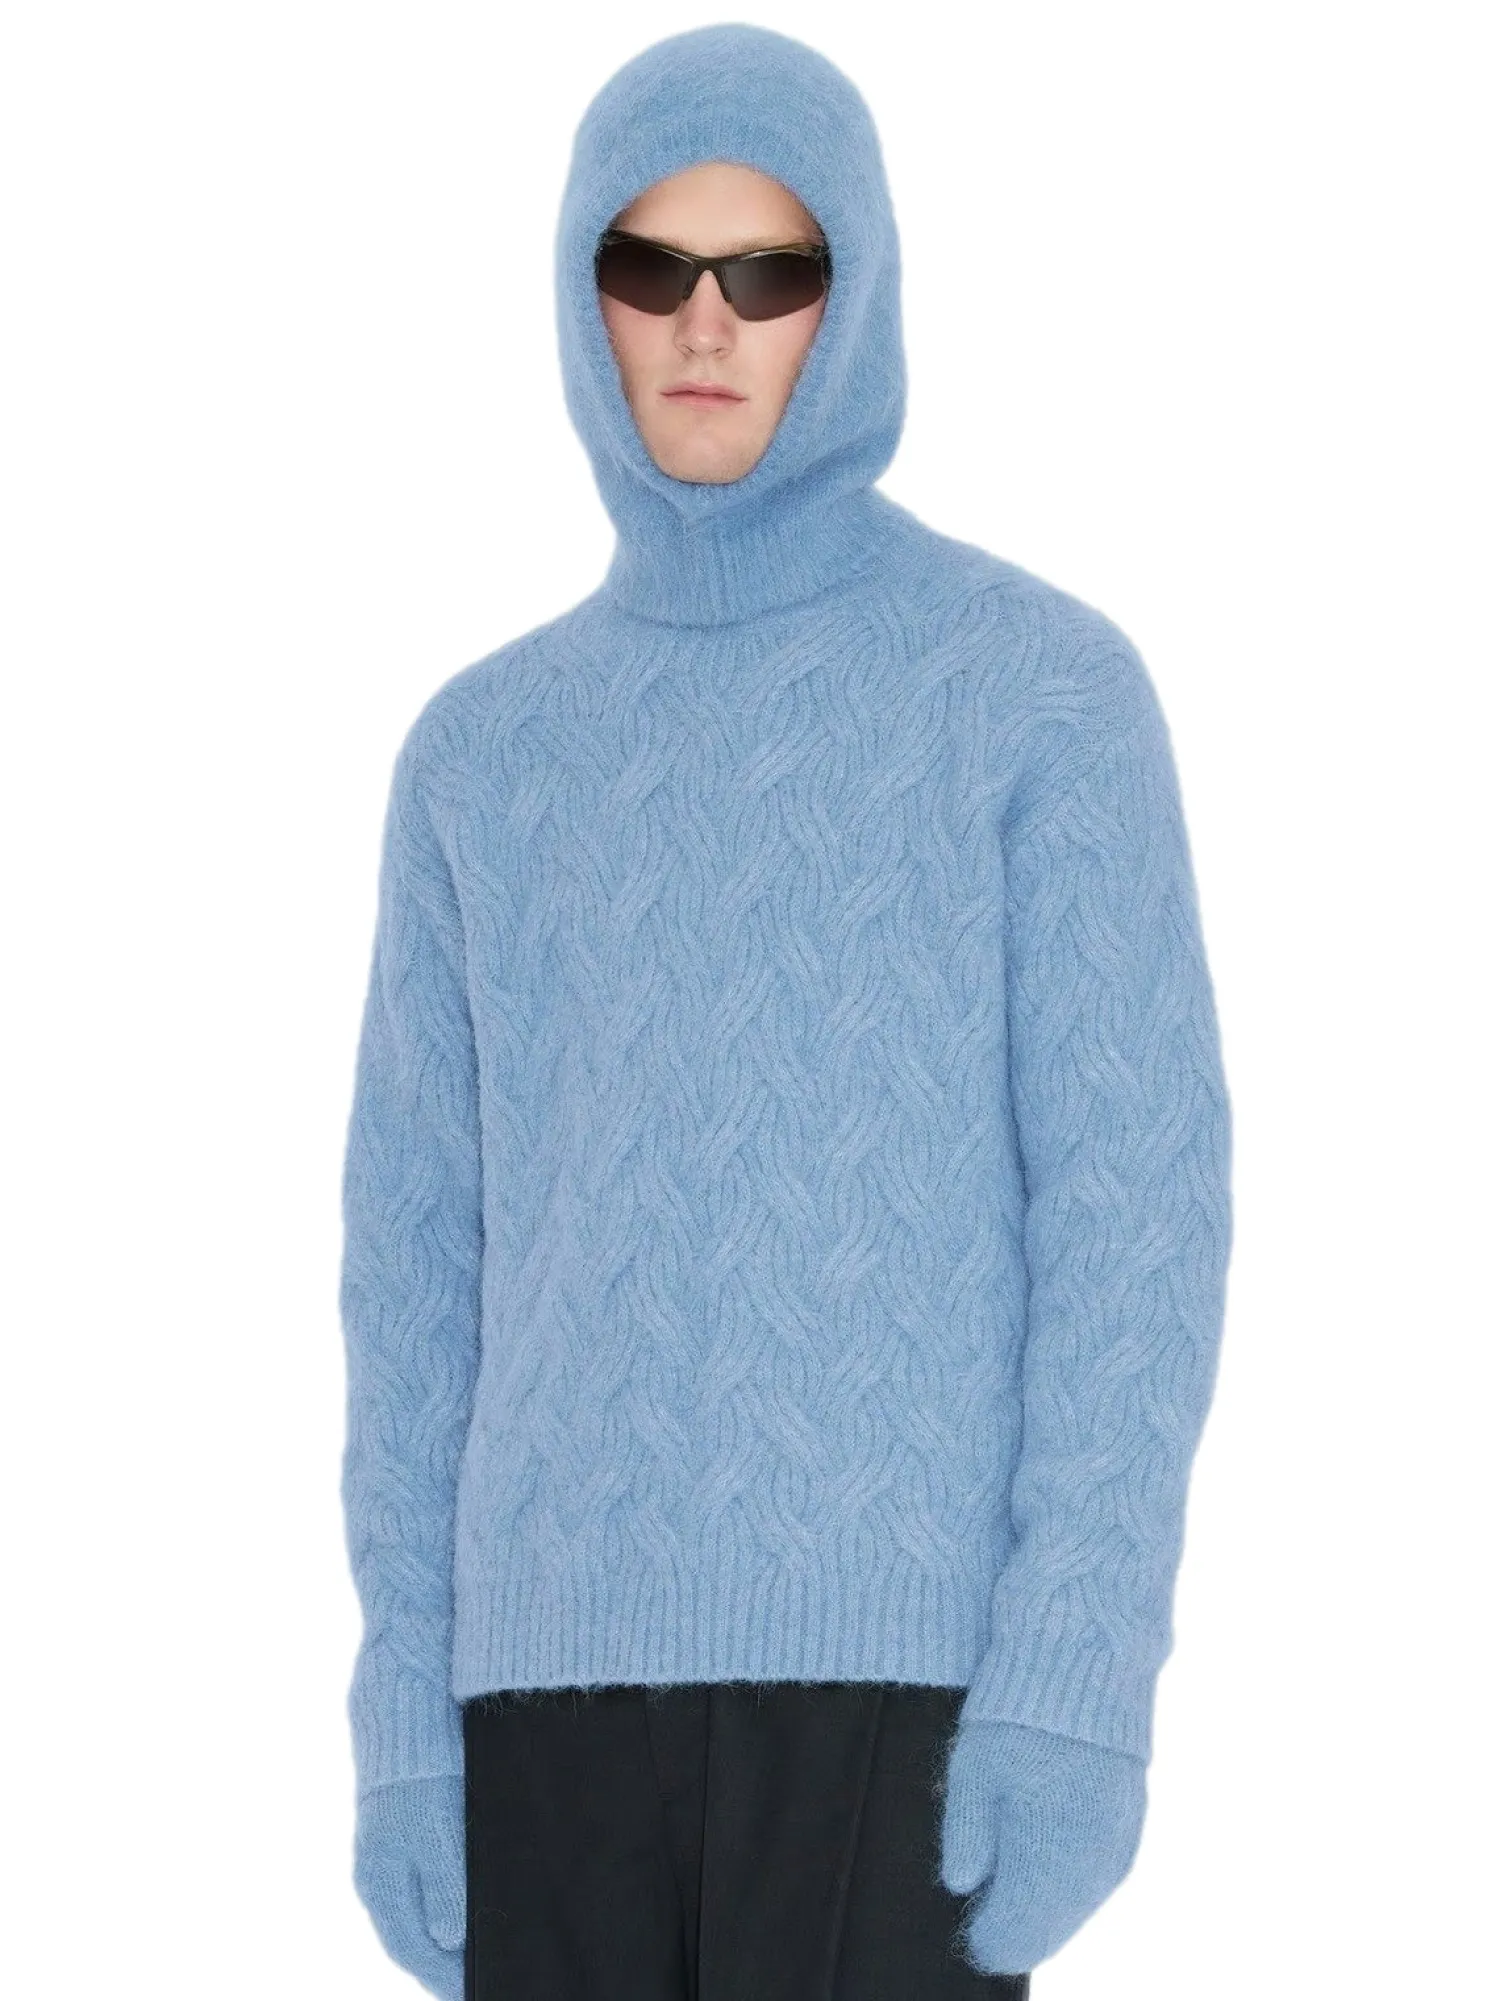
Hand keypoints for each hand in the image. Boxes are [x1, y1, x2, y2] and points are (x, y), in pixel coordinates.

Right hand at [353, 1773, 465, 2000]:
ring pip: (412, 1918)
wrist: (403, 1726)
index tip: (470, 1993)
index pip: (412, 1950)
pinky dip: (434, 1913)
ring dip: (438, 1943)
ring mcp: (384, 1860)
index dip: (441, 1977)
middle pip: (409, 1940)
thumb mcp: (438, 1834)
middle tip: (472, 1984)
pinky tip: (458, 1915)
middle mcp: (377, 1879)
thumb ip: (444, 1889)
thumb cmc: (421, 1779)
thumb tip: (449, 1940)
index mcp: (382, 1884)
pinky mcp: (397, 1840)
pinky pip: (415, 1893)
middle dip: (440, 1966)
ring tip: (470, 1959)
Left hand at [940, 1719, 1147, 1974]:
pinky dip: (1069, 1884)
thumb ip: (967, 1837)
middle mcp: (1085, 1867)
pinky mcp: (1130, 1828)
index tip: (969, 1929)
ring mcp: (1114, 1849)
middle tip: (987, 1917)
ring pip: (1074, 1909)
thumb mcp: (972, 1772)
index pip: (1013, 1937)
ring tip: (1013, 1892)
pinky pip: (1096, 1881)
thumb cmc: (1017, 1718)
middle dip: (1015, 1927)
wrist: (1085, 1672)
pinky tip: (1048, 1868)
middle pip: (1046, 1931)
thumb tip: (961, 1886)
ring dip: (1044, 1909)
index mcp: (1044, 1859)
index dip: (987, 1938)